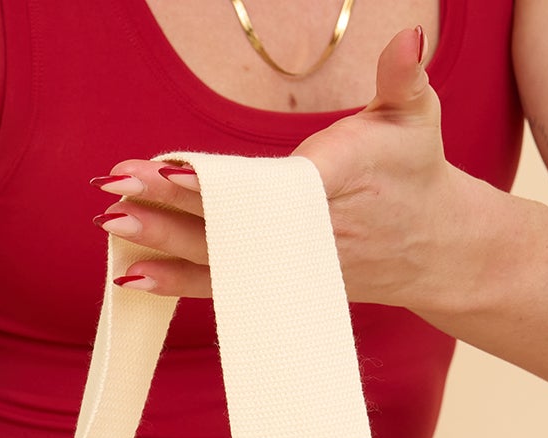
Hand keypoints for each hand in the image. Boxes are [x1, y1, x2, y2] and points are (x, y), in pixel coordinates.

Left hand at [90, 26, 459, 309]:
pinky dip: (176, 282)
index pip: (269, 185)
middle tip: (118, 184)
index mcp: (339, 182)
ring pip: (218, 257)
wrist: (435, 249)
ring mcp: (291, 265)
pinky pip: (222, 288)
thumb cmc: (417, 172)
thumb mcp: (418, 117)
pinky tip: (133, 273)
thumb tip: (409, 39)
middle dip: (170, 203)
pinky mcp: (280, 282)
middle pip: (230, 221)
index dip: (220, 182)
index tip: (174, 170)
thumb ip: (405, 77)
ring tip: (112, 222)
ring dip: (161, 240)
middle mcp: (310, 233)